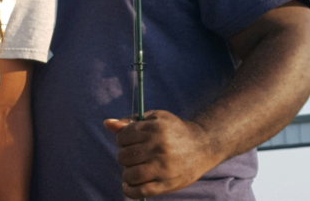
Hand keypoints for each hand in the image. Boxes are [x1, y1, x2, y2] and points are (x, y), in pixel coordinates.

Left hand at [104, 110, 219, 198]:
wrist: (202, 146)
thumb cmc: (174, 130)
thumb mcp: (155, 118)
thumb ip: (130, 122)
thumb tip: (107, 123)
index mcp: (154, 129)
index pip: (123, 137)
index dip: (123, 139)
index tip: (131, 141)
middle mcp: (158, 148)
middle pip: (124, 156)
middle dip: (124, 156)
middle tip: (134, 155)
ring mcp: (163, 167)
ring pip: (129, 174)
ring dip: (127, 173)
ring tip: (133, 169)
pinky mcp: (167, 184)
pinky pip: (140, 191)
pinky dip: (129, 190)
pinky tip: (129, 185)